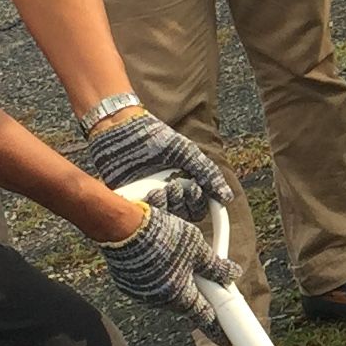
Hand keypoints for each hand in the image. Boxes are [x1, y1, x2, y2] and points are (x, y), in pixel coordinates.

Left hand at [78, 108, 230, 224]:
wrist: (119, 127)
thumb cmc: (153, 135)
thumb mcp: (185, 151)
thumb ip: (207, 172)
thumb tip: (227, 196)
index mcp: (182, 185)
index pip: (196, 208)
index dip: (197, 203)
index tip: (193, 189)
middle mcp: (165, 195)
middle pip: (180, 216)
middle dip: (180, 204)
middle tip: (174, 187)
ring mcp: (146, 198)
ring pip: (161, 219)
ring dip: (164, 207)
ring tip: (159, 191)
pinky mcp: (126, 199)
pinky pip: (138, 216)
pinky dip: (145, 210)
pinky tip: (147, 194)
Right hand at [95, 199, 235, 323]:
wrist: (123, 227)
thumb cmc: (161, 236)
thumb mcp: (197, 248)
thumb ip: (215, 266)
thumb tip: (232, 273)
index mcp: (181, 296)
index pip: (205, 318)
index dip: (218, 329)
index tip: (226, 341)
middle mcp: (160, 301)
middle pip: (186, 303)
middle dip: (196, 293)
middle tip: (204, 277)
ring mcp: (142, 294)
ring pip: (167, 292)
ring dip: (176, 281)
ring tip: (176, 254)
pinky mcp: (128, 284)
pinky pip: (149, 284)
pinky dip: (158, 275)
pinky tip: (158, 255)